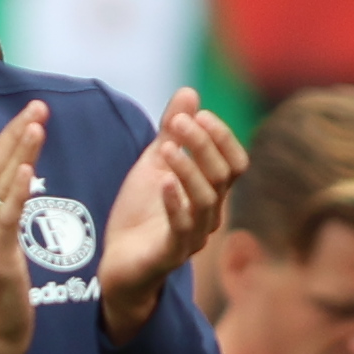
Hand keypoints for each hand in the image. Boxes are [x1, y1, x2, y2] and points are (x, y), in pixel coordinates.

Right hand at [0, 106, 50, 353]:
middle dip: (16, 133)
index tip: (31, 111)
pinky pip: (4, 219)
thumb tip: (16, 181)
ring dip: (18, 152)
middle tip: (39, 105)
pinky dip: (13, 192)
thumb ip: (2, 215)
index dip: (9, 135)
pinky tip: (24, 169)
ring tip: (36, 124)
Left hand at [93, 92, 241, 341]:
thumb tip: (190, 91)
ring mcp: (193, 236)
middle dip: (203, 145)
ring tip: (166, 147)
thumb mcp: (154, 164)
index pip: (235, 164)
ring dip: (188, 169)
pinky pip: (182, 228)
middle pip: (223, 176)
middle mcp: (210, 215)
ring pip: (206, 200)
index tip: (199, 114)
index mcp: (211, 193)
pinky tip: (163, 182)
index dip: (222, 138)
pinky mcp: (171, 254)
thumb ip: (171, 132)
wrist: (119, 262)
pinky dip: (176, 202)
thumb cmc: (142, 213)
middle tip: (177, 123)